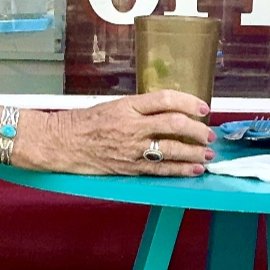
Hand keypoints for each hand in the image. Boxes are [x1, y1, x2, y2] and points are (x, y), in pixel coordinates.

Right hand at [20, 92, 214, 177]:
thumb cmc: (82, 123)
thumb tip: (169, 112)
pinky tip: (194, 169)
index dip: (189, 102)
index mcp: (128, 106)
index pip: (165, 99)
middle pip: (174, 125)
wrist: (59, 143)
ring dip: (194, 152)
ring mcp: (131, 149)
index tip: (203, 107)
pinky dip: (180, 169)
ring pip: (171, 149)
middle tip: (209, 134)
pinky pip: (160, 169)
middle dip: (197, 130)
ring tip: (208, 154)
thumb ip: (140, 109)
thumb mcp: (113, 106)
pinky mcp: (128, 168)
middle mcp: (132, 126)